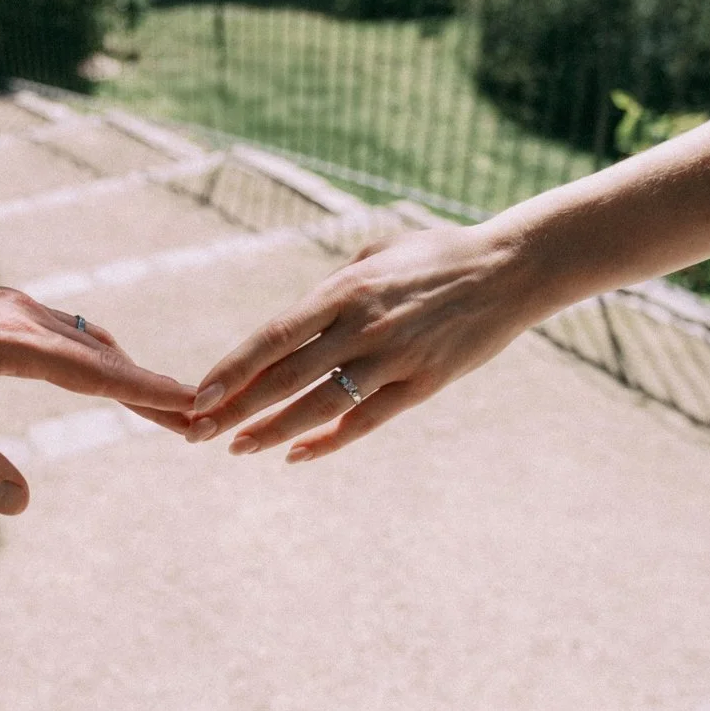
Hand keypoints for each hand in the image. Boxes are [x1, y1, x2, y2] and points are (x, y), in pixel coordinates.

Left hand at [0, 266, 193, 513]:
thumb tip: (20, 501)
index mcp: (7, 342)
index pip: (94, 371)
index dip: (145, 391)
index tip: (193, 404)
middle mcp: (22, 316)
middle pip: (104, 355)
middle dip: (151, 388)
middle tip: (198, 417)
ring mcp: (14, 307)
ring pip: (88, 340)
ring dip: (127, 372)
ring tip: (164, 404)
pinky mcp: (2, 308)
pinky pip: (67, 332)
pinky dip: (99, 357)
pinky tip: (105, 372)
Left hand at [185, 225, 534, 461]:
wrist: (511, 268)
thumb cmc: (434, 255)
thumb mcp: (374, 254)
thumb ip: (331, 290)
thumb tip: (293, 324)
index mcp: (344, 290)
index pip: (274, 336)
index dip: (233, 369)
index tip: (199, 394)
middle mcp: (363, 326)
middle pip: (286, 377)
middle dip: (237, 408)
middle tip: (198, 432)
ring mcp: (394, 358)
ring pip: (321, 406)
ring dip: (274, 431)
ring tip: (237, 448)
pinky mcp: (423, 383)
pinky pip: (367, 421)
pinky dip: (329, 442)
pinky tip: (296, 456)